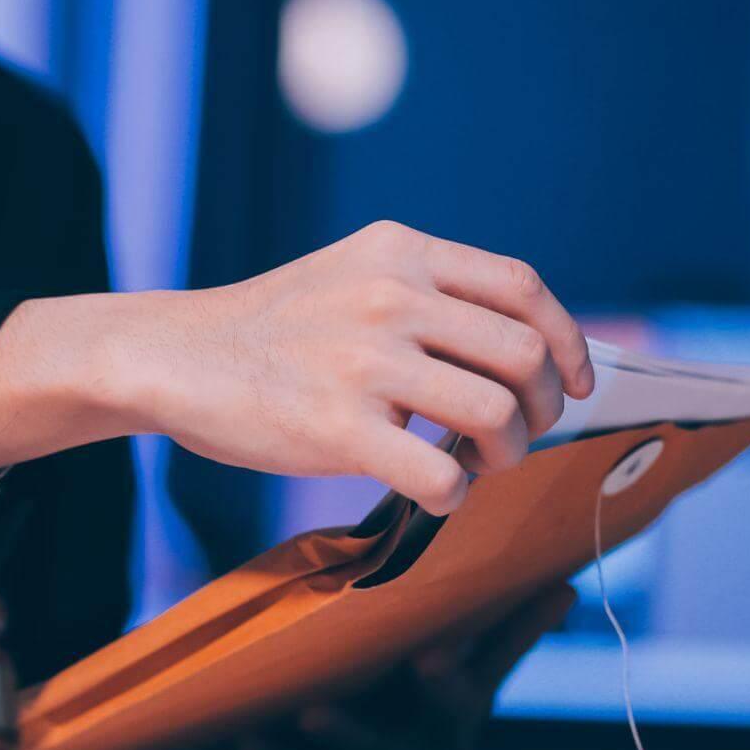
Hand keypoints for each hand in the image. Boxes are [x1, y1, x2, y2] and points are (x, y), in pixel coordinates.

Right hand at [0, 221, 592, 513]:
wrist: (172, 357)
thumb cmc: (269, 331)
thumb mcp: (350, 275)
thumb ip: (425, 294)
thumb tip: (520, 351)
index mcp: (400, 253)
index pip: (521, 288)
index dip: (568, 340)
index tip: (576, 381)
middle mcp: (390, 297)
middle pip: (524, 355)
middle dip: (543, 408)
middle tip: (518, 436)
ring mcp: (364, 361)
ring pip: (496, 414)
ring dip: (504, 455)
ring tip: (473, 467)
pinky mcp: (337, 428)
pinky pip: (440, 475)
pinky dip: (454, 496)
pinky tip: (434, 495)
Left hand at [219, 581, 577, 749]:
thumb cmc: (421, 695)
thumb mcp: (468, 666)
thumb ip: (507, 631)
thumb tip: (565, 587)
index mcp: (456, 719)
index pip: (461, 700)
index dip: (449, 682)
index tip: (429, 656)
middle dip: (366, 731)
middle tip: (321, 712)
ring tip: (292, 719)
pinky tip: (244, 746)